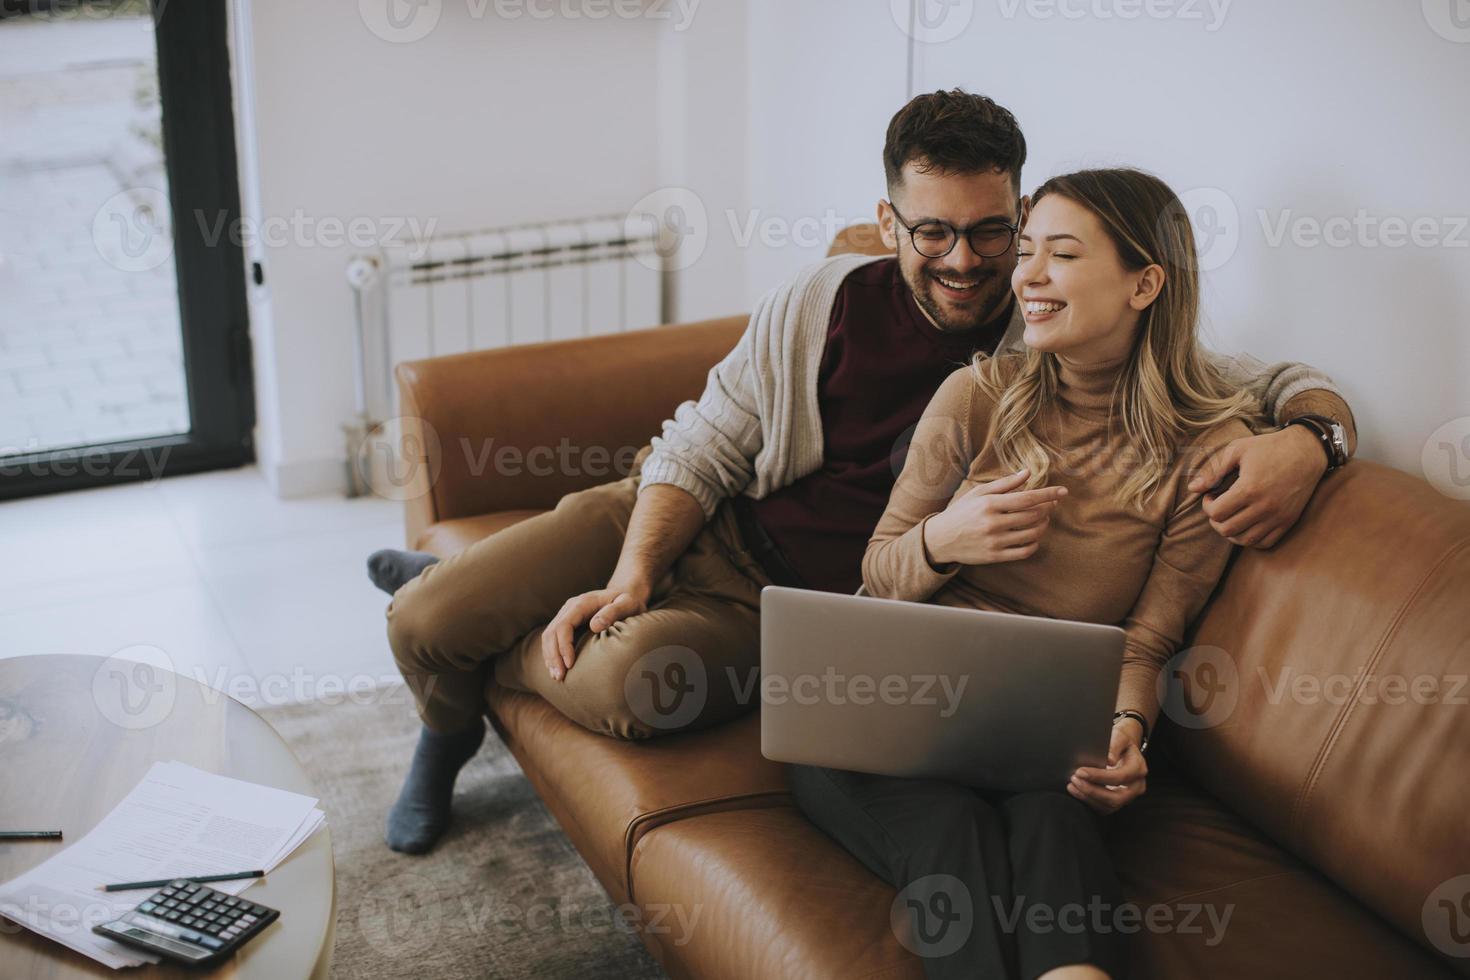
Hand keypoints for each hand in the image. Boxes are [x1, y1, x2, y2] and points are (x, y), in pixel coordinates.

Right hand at [540, 582, 650, 681]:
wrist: (625, 593)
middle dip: (554, 656)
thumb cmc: (628, 601)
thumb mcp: (627, 604)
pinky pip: (553, 638)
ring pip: (549, 636)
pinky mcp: (567, 621)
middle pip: (552, 632)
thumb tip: (595, 626)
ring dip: (550, 657)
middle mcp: (570, 607)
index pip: (564, 625)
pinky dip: (552, 653)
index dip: (564, 646)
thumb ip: (613, 612)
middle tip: (559, 677)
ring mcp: (566, 614)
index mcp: (582, 603)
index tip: (570, 664)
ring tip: (557, 676)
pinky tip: (556, 667)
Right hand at [923, 468, 1065, 566]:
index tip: (1063, 491)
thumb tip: (1027, 473)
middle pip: (1033, 515)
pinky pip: (1024, 551)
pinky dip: (1034, 543)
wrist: (940, 539)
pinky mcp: (995, 556)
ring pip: (1032, 533)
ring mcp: (995, 541)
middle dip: (1047, 509)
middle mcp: (993, 523)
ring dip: (1043, 525)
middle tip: (1051, 504)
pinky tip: (1033, 536)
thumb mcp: (978, 493)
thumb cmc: (962, 512)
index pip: (1027, 498)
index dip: (1048, 494)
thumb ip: (1004, 484)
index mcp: (990, 504)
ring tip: (1043, 519)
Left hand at [1068, 721, 1147, 814]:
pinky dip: (1089, 802)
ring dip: (1088, 798)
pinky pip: (1105, 808)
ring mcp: (1129, 796)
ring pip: (1110, 806)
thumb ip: (1115, 745)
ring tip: (1072, 786)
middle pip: (1116, 798)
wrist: (1125, 748)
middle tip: (1074, 780)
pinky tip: (1077, 792)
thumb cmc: (1121, 741)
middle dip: (1092, 791)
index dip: (1098, 776)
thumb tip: (1109, 759)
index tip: (1080, 771)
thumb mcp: (1119, 736)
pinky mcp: (1119, 801)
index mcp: (1138, 768)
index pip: (1119, 777)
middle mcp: (1137, 786)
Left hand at [1188, 426, 1327, 548]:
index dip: (1207, 506)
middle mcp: (1265, 507)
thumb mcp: (1237, 450)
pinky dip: (1250, 539)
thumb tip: (1192, 488)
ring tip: (1231, 516)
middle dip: (1215, 520)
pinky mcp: (1288, 521)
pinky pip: (1265, 543)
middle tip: (1219, 506)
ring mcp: (1278, 517)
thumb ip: (1213, 470)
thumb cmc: (1269, 447)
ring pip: (1245, 540)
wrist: (1307, 451)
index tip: (1211, 495)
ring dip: (1231, 532)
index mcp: (1249, 489)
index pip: (1216, 513)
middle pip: (1227, 529)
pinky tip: (1247, 524)